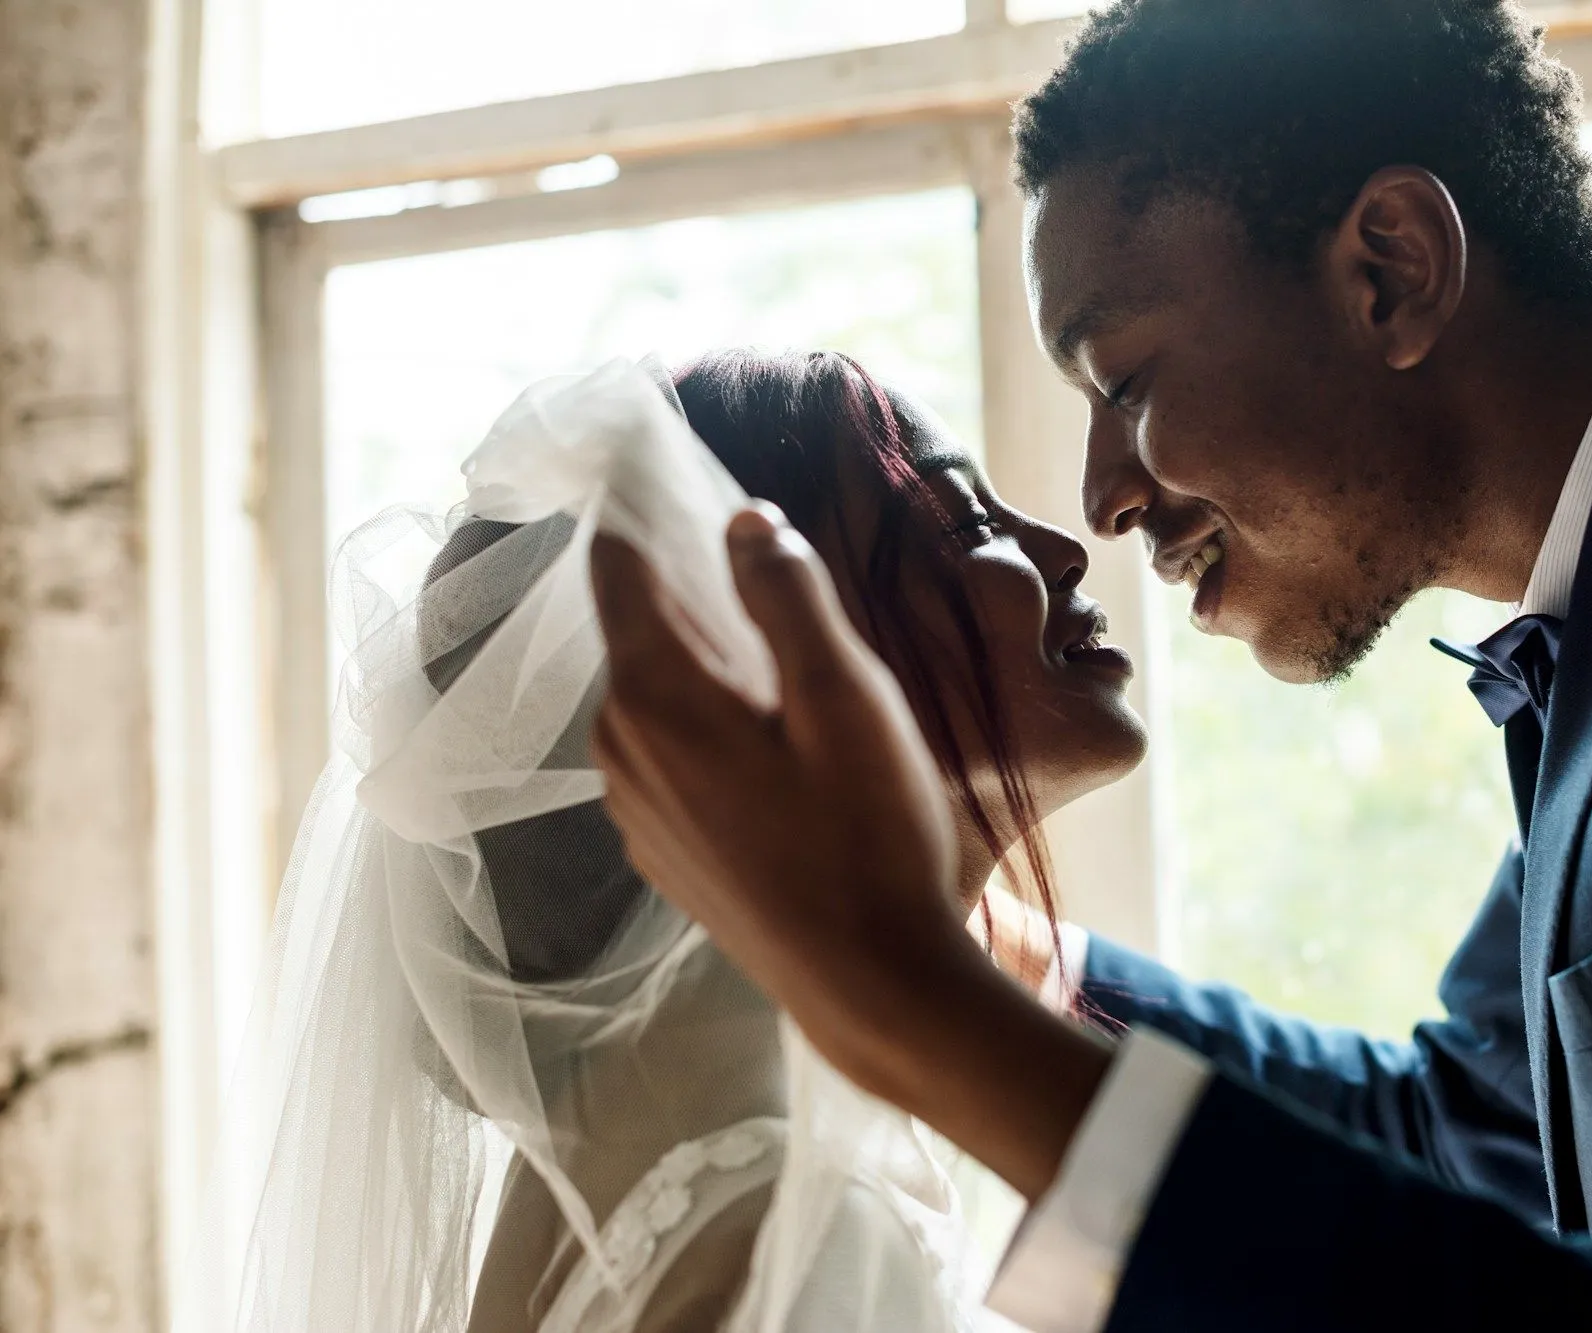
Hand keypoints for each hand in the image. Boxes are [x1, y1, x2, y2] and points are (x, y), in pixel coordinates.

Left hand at [589, 505, 1110, 1199]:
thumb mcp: (844, 696)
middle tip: (762, 554)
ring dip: (706, 656)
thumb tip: (744, 520)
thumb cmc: (869, 836)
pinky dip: (708, 718)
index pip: (618, 564)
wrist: (872, 985)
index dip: (640, 505)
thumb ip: (785, 593)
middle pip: (639, 627)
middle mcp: (621, 748)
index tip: (663, 459)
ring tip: (783, 645)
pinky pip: (670, 750)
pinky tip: (776, 734)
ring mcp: (636, 808)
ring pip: (656, 692)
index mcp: (654, 695)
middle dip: (689, 581)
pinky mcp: (666, 850)